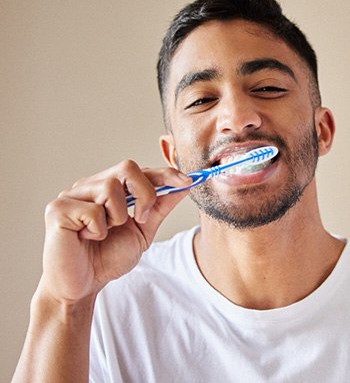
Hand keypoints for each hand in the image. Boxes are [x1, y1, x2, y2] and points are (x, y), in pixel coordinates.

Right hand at [39, 160, 190, 303]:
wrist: (81, 287)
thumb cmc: (106, 258)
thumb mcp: (142, 231)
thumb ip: (159, 207)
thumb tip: (184, 186)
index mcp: (108, 189)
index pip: (140, 171)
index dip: (165, 174)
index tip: (187, 182)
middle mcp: (89, 186)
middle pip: (127, 167)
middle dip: (145, 194)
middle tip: (140, 219)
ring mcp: (71, 195)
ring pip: (110, 186)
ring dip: (118, 217)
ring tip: (105, 234)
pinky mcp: (57, 209)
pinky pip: (93, 210)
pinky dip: (98, 230)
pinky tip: (87, 239)